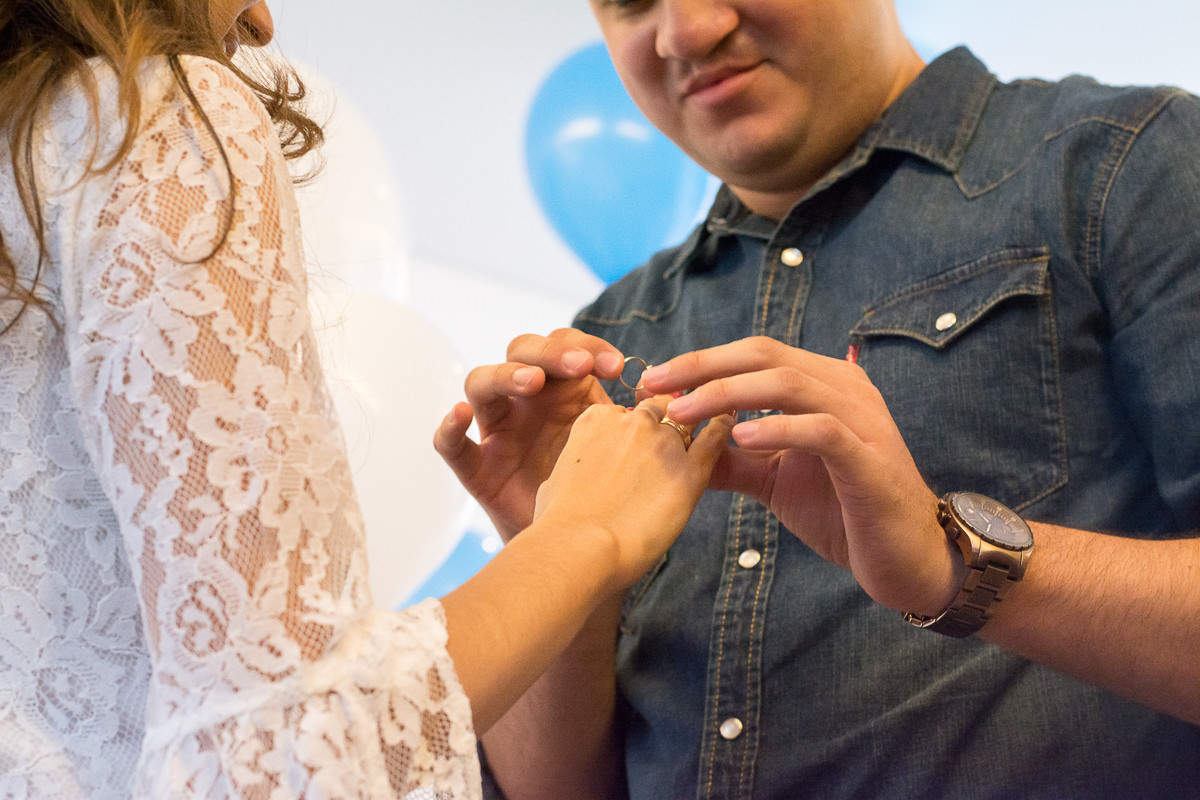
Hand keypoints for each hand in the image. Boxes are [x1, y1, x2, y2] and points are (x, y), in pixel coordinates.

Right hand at [434, 329, 624, 539]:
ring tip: (534, 382)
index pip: (567, 346)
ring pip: (481, 383)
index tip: (617, 367)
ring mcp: (497, 432)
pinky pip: (450, 445)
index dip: (588, 346)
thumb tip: (674, 394)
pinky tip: (460, 415)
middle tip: (580, 365)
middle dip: (550, 352)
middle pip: (521, 352)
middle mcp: (524, 402)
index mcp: (562, 390)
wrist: (578, 547)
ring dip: (507, 376)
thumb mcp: (622, 447)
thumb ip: (639, 419)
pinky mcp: (476, 469)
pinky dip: (449, 427)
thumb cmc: (600, 491)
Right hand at [534, 396, 735, 591]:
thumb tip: (576, 474)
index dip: (631, 429)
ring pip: (687, 419)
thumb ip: (575, 465)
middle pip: (657, 408)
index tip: (634, 445)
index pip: (624, 411)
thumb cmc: (559, 524)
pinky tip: (727, 424)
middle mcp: (630, 421)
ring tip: (703, 427)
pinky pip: (714, 438)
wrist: (579, 548)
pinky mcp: (690, 470)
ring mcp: (662, 442)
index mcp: (596, 419)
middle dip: (664, 421)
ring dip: (692, 425)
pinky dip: (722, 428)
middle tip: (668, 442)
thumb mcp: (555, 481)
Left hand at [640, 336, 959, 615]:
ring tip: (682, 413)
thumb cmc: (843, 513)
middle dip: (703, 367)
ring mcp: (862, 419)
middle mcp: (845, 388)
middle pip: (765, 356)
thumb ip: (731, 459)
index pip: (754, 355)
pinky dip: (777, 428)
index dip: (700, 363)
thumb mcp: (774, 480)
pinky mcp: (871, 458)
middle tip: (654, 385)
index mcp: (822, 385)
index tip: (651, 381)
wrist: (906, 561)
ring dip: (727, 394)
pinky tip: (739, 438)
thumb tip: (676, 444)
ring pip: (789, 384)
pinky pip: (821, 429)